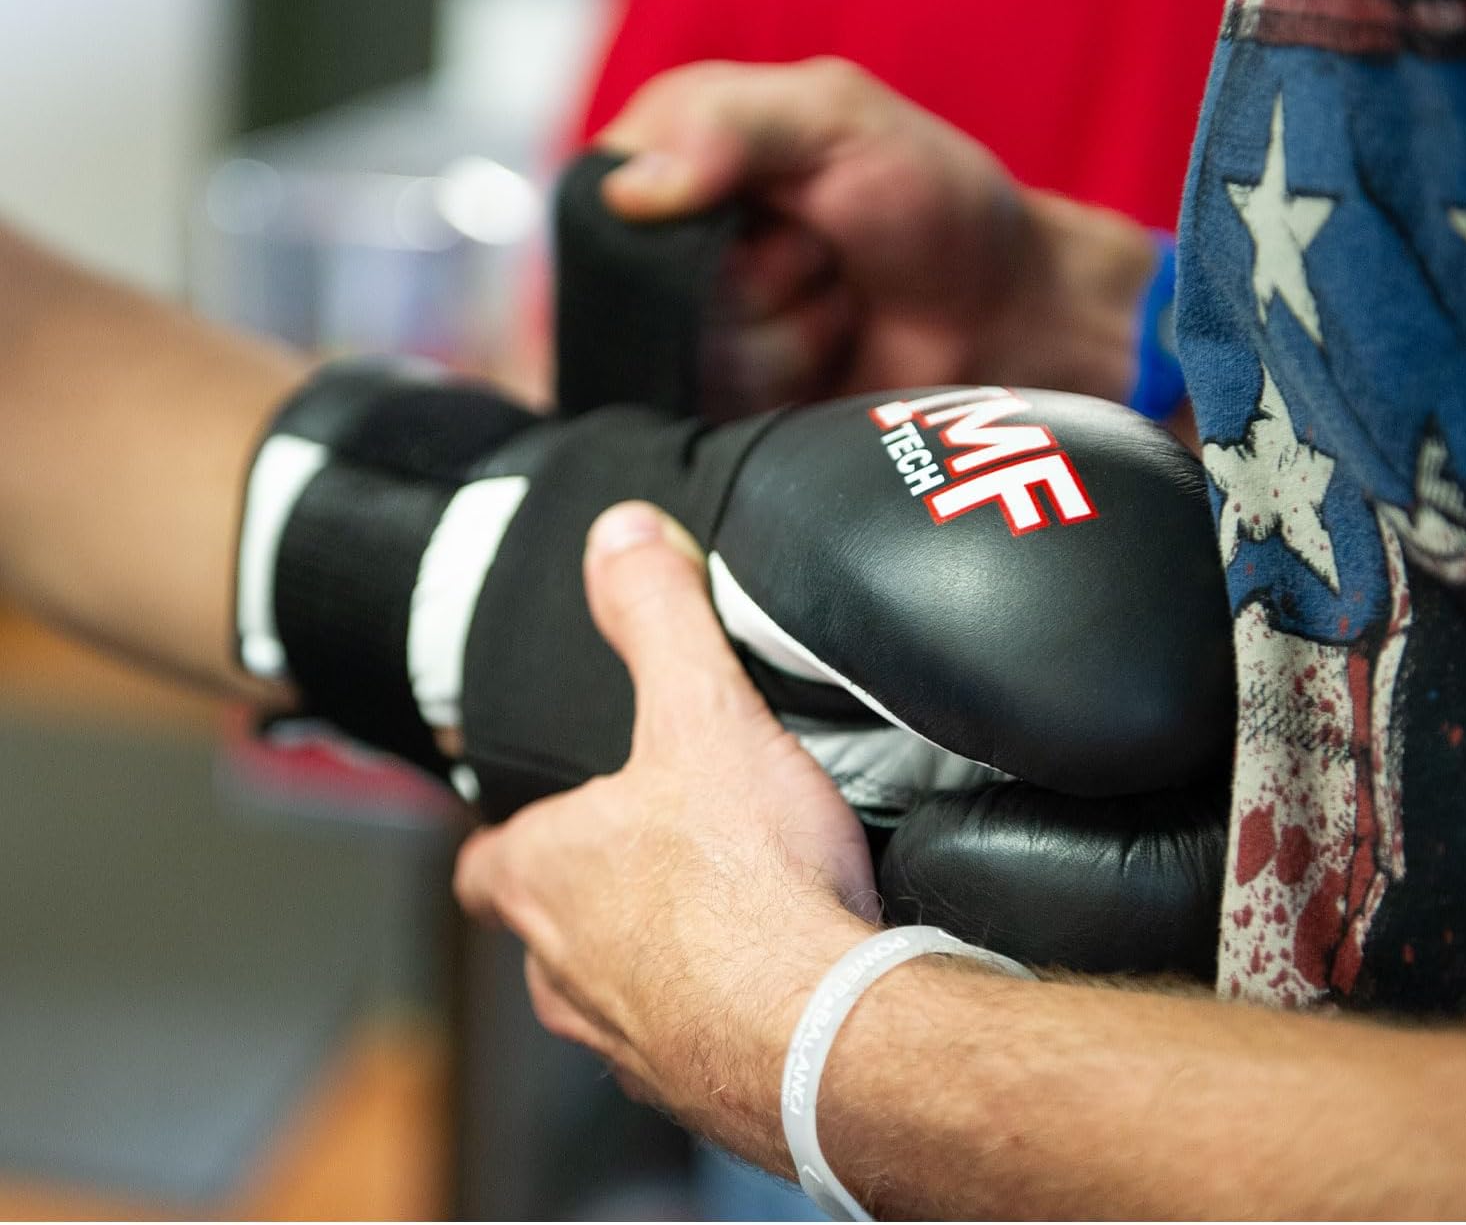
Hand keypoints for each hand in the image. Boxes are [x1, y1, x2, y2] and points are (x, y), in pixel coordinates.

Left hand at [453, 501, 876, 1131]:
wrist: (824, 1033)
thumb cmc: (746, 885)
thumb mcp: (701, 713)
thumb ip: (657, 617)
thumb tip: (621, 536)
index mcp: (544, 878)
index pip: (483, 863)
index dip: (508, 837)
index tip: (539, 820)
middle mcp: (564, 970)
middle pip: (549, 925)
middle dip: (594, 891)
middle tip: (658, 850)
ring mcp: (624, 1040)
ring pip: (613, 990)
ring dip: (654, 955)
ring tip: (724, 913)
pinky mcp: (695, 1088)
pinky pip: (687, 1042)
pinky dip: (716, 1010)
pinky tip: (772, 978)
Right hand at [597, 58, 1155, 410]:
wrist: (1001, 319)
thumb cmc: (930, 205)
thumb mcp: (837, 117)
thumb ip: (730, 124)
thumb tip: (627, 190)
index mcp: (674, 158)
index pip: (603, 197)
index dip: (690, 211)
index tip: (778, 202)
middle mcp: (667, 252)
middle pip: (642, 291)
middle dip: (758, 276)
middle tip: (822, 252)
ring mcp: (689, 337)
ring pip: (686, 355)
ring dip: (786, 332)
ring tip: (837, 304)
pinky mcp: (717, 407)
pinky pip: (712, 411)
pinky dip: (788, 383)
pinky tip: (830, 358)